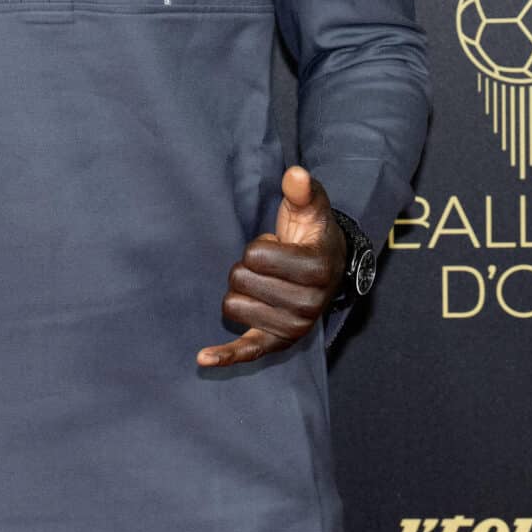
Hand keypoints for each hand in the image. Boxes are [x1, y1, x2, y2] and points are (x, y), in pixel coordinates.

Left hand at [195, 165, 346, 367]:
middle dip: (248, 268)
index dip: (259, 245)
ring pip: (232, 306)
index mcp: (316, 270)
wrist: (327, 270)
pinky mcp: (276, 343)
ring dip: (243, 291)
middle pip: (239, 280)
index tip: (279, 246)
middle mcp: (307, 305)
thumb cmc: (312, 234)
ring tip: (269, 284)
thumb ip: (303, 190)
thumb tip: (295, 174)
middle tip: (273, 267)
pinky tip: (203, 358)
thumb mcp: (311, 208)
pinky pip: (247, 351)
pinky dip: (226, 355)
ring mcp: (292, 327)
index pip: (254, 255)